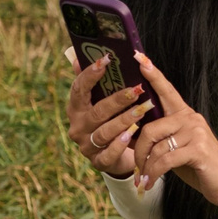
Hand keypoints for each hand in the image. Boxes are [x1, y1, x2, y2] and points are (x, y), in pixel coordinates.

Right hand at [65, 53, 152, 178]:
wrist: (113, 156)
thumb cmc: (107, 121)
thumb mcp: (98, 101)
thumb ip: (91, 81)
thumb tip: (77, 56)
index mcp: (75, 108)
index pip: (78, 89)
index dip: (91, 74)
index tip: (106, 60)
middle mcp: (77, 126)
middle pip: (96, 112)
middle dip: (117, 100)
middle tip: (136, 90)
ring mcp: (86, 145)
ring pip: (105, 132)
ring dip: (124, 120)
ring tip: (142, 110)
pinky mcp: (98, 162)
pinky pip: (109, 153)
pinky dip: (121, 144)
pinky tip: (133, 134)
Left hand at [129, 54, 217, 206]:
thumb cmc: (195, 163)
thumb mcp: (174, 146)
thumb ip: (159, 135)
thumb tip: (131, 132)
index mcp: (184, 113)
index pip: (166, 90)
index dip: (152, 74)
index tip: (139, 57)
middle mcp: (190, 118)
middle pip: (150, 127)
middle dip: (138, 151)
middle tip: (136, 167)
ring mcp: (196, 132)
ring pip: (156, 146)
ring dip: (146, 166)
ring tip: (143, 179)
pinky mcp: (198, 149)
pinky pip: (165, 159)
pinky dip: (153, 174)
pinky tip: (148, 183)